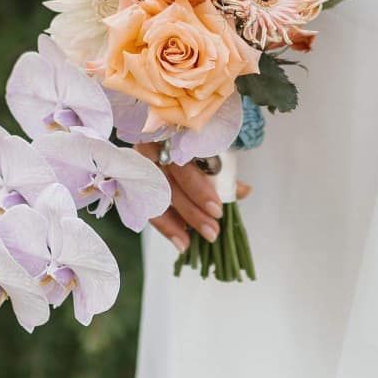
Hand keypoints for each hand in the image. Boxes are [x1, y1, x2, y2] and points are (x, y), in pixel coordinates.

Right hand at [136, 142, 252, 258]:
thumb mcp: (210, 151)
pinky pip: (146, 208)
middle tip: (211, 231)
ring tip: (192, 243)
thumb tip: (243, 191)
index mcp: (172, 133)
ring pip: (155, 197)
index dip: (199, 189)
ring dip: (175, 223)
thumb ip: (224, 172)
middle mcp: (151, 147)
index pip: (184, 163)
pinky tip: (180, 241)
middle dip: (192, 211)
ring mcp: (139, 164)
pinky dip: (165, 226)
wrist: (163, 135)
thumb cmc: (192, 144)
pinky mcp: (133, 182)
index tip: (217, 209)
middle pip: (170, 184)